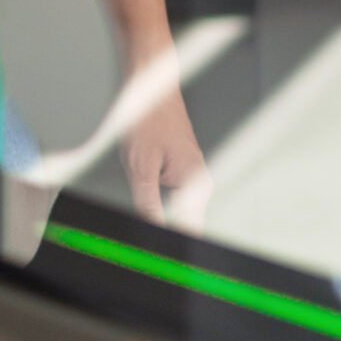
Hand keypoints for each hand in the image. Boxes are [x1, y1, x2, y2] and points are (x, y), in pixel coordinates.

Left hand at [119, 80, 211, 231]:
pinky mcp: (182, 170)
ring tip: (147, 201)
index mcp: (196, 184)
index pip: (189, 231)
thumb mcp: (140, 167)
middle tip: (147, 227)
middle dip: (165, 230)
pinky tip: (148, 198)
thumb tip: (152, 232)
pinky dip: (161, 204)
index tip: (160, 255)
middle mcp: (200, 182)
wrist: (151, 85)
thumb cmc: (147, 117)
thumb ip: (147, 205)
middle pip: (186, 224)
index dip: (172, 244)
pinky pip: (176, 199)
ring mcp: (192, 176)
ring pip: (180, 212)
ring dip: (163, 216)